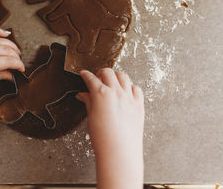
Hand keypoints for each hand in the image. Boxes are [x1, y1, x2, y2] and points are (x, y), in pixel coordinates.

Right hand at [77, 68, 143, 188]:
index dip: (85, 75)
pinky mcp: (139, 105)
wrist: (119, 151)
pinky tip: (126, 92)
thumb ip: (88, 101)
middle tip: (97, 78)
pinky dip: (130, 87)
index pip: (91, 78)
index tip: (84, 74)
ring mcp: (129, 97)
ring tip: (111, 82)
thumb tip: (83, 95)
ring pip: (123, 76)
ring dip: (116, 76)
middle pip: (108, 72)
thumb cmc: (103, 137)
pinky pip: (136, 89)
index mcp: (101, 94)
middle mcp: (116, 92)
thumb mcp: (91, 117)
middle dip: (101, 73)